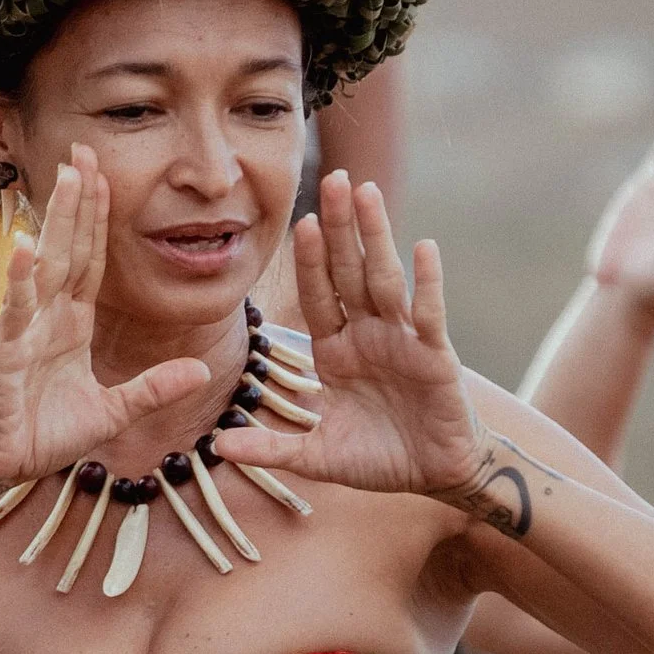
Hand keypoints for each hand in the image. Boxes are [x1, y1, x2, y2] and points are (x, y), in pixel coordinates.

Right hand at [0, 145, 210, 487]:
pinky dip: (20, 279)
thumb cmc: (47, 436)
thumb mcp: (115, 412)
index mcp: (71, 324)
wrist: (3, 468)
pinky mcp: (4, 354)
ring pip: (45, 266)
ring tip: (65, 177)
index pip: (90, 261)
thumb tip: (200, 369)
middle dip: (78, 201)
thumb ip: (154, 388)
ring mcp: (23, 330)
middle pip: (69, 248)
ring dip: (56, 222)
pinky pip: (15, 311)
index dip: (99, 220)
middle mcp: (47, 317)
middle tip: (85, 150)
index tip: (107, 176)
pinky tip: (25, 246)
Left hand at [211, 171, 482, 496]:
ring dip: (376, 236)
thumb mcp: (317, 457)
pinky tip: (423, 247)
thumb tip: (217, 447)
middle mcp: (368, 335)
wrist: (436, 474)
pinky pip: (428, 314)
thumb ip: (272, 449)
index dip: (310, 260)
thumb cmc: (380, 458)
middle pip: (349, 272)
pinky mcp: (435, 355)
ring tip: (366, 192)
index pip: (318, 296)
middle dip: (340, 227)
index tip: (300, 221)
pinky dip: (427, 282)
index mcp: (337, 351)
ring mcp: (402, 340)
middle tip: (332, 178)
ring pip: (384, 279)